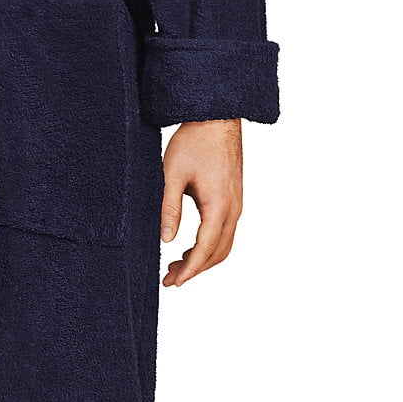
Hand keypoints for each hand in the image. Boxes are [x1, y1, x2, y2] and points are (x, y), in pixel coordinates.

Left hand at [161, 118, 242, 286]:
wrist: (217, 118)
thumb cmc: (194, 141)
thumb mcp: (172, 174)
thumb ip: (168, 208)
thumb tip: (166, 239)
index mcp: (219, 205)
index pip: (205, 249)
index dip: (190, 270)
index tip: (174, 283)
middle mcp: (233, 208)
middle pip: (218, 253)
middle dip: (195, 270)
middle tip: (169, 279)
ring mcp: (236, 204)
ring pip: (224, 244)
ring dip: (202, 260)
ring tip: (176, 267)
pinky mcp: (233, 198)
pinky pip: (225, 231)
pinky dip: (209, 246)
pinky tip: (190, 247)